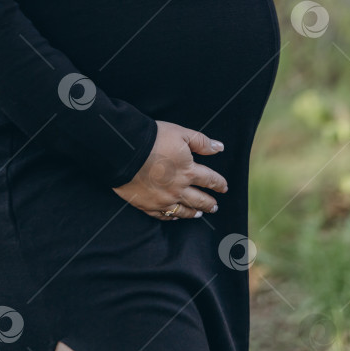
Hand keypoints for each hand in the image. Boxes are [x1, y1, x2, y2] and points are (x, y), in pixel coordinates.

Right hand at [112, 120, 227, 220]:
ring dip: (193, 212)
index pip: (209, 180)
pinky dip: (171, 217)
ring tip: (199, 214)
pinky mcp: (147, 204)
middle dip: (209, 203)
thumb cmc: (154, 139)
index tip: (224, 187)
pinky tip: (175, 216)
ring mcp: (162, 199)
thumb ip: (201, 142)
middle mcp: (178, 189)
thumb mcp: (181, 134)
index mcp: (188, 171)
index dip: (219, 183)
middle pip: (199, 200)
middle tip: (215, 207)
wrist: (125, 151)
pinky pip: (163, 215)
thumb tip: (219, 147)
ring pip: (183, 211)